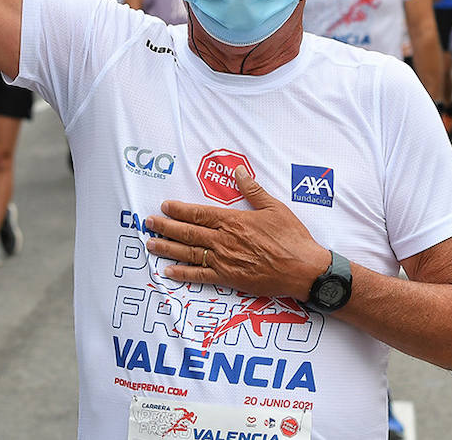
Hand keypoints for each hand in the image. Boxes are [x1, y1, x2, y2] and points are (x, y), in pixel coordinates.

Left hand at [145, 167, 329, 299]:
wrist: (303, 269)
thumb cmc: (291, 237)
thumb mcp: (274, 207)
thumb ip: (253, 190)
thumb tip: (239, 172)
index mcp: (233, 220)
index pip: (199, 214)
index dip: (179, 210)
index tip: (165, 206)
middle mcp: (224, 240)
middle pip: (187, 233)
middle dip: (165, 227)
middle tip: (148, 223)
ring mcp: (224, 261)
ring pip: (189, 253)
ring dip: (167, 248)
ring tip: (150, 244)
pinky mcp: (229, 278)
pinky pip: (200, 276)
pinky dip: (183, 274)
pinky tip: (168, 271)